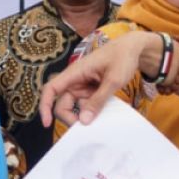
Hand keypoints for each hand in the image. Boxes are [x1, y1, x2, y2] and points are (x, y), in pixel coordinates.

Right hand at [40, 32, 159, 126]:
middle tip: (86, 129)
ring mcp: (83, 86)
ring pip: (76, 107)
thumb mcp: (113, 80)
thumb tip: (84, 121)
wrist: (134, 49)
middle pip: (63, 103)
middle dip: (70, 117)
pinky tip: (103, 116)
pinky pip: (87, 105)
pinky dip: (92, 112)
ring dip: (84, 116)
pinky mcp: (91, 90)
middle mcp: (75, 80)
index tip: (47, 123)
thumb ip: (99, 100)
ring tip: (100, 123)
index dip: (44, 106)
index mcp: (75, 72)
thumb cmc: (122, 57)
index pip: (51, 89)